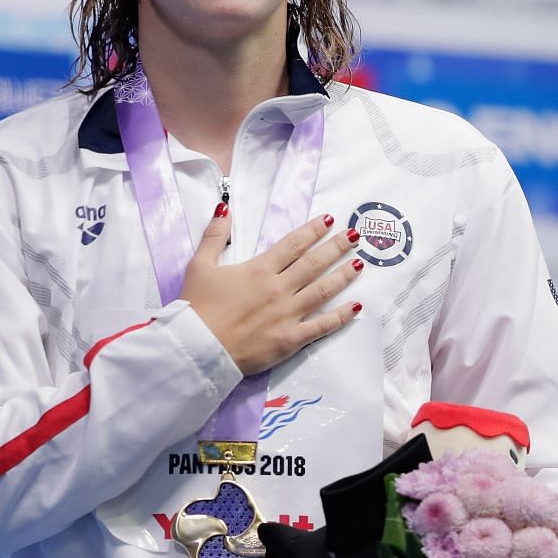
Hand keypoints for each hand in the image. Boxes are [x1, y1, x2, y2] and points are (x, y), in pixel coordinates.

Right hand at [181, 208, 363, 374]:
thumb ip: (214, 237)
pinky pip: (323, 325)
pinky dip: (342, 315)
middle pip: (315, 263)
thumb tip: (224, 209)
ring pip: (324, 290)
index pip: (294, 244)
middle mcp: (279, 288)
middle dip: (337, 247)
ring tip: (360, 263)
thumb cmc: (197, 308)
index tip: (329, 220)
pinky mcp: (292, 338)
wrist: (198, 348)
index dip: (313, 230)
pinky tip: (357, 306)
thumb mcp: (199, 266)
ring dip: (344, 275)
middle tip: (355, 235)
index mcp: (259, 269)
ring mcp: (288, 314)